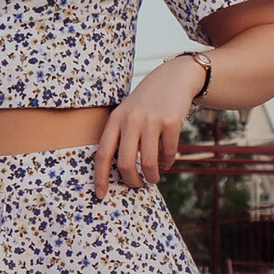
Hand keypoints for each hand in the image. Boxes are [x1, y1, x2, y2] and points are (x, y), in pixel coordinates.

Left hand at [93, 51, 208, 198]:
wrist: (173, 79)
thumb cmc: (146, 103)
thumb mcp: (126, 113)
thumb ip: (119, 136)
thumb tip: (118, 172)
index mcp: (115, 119)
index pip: (102, 153)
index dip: (100, 177)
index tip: (100, 194)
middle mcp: (131, 120)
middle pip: (125, 163)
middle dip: (131, 181)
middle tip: (137, 185)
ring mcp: (151, 121)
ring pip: (148, 163)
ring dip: (152, 176)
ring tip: (154, 177)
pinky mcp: (171, 122)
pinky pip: (168, 154)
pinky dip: (168, 162)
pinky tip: (167, 160)